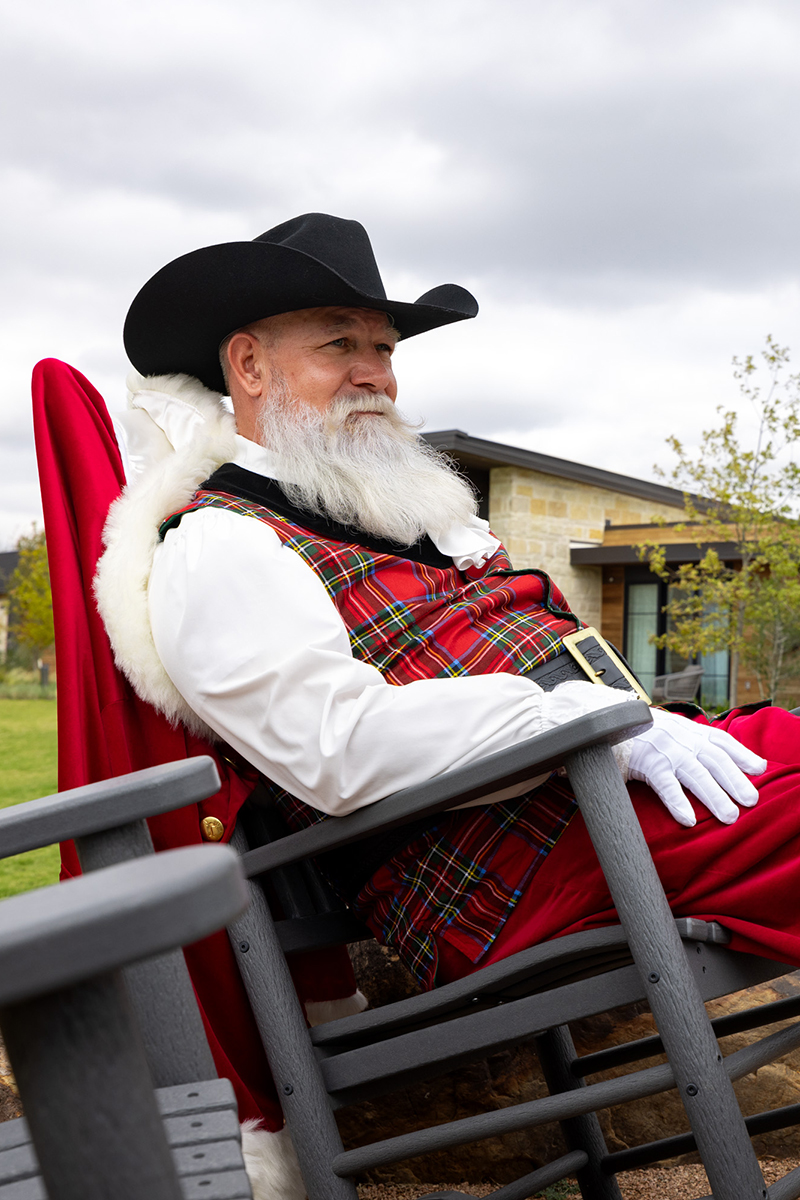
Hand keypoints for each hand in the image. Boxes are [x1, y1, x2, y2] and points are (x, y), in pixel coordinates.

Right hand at [628, 709, 766, 826]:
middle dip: (736, 780)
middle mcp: (682, 738)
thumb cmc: (640, 732)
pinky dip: (678, 802)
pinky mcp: (646, 763)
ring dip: (715, 795)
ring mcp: (665, 750)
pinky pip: (665, 785)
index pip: (722, 740)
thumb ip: (690, 742)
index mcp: (689, 730)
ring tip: (729, 816)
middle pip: (715, 760)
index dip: (742, 754)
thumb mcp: (669, 730)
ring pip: (696, 774)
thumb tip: (715, 762)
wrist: (605, 721)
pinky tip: (688, 819)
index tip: (760, 768)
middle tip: (751, 801)